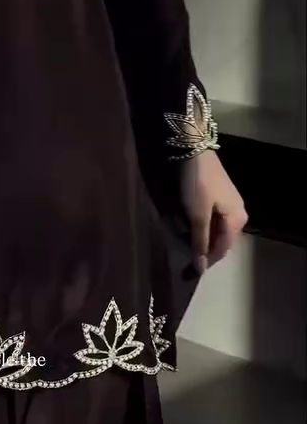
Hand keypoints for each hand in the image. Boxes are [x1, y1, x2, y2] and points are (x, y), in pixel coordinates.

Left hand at [180, 150, 247, 274]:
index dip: (207, 261)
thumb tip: (200, 268)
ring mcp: (230, 204)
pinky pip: (213, 220)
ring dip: (202, 238)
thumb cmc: (197, 185)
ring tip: (185, 243)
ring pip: (216, 230)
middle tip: (185, 257)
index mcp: (237, 220)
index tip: (189, 271)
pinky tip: (189, 227)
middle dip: (204, 249)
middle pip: (221, 240)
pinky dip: (201, 226)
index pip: (222, 249)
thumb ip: (199, 242)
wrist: (193, 151)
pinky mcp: (219, 197)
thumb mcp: (197, 215)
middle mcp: (238, 214)